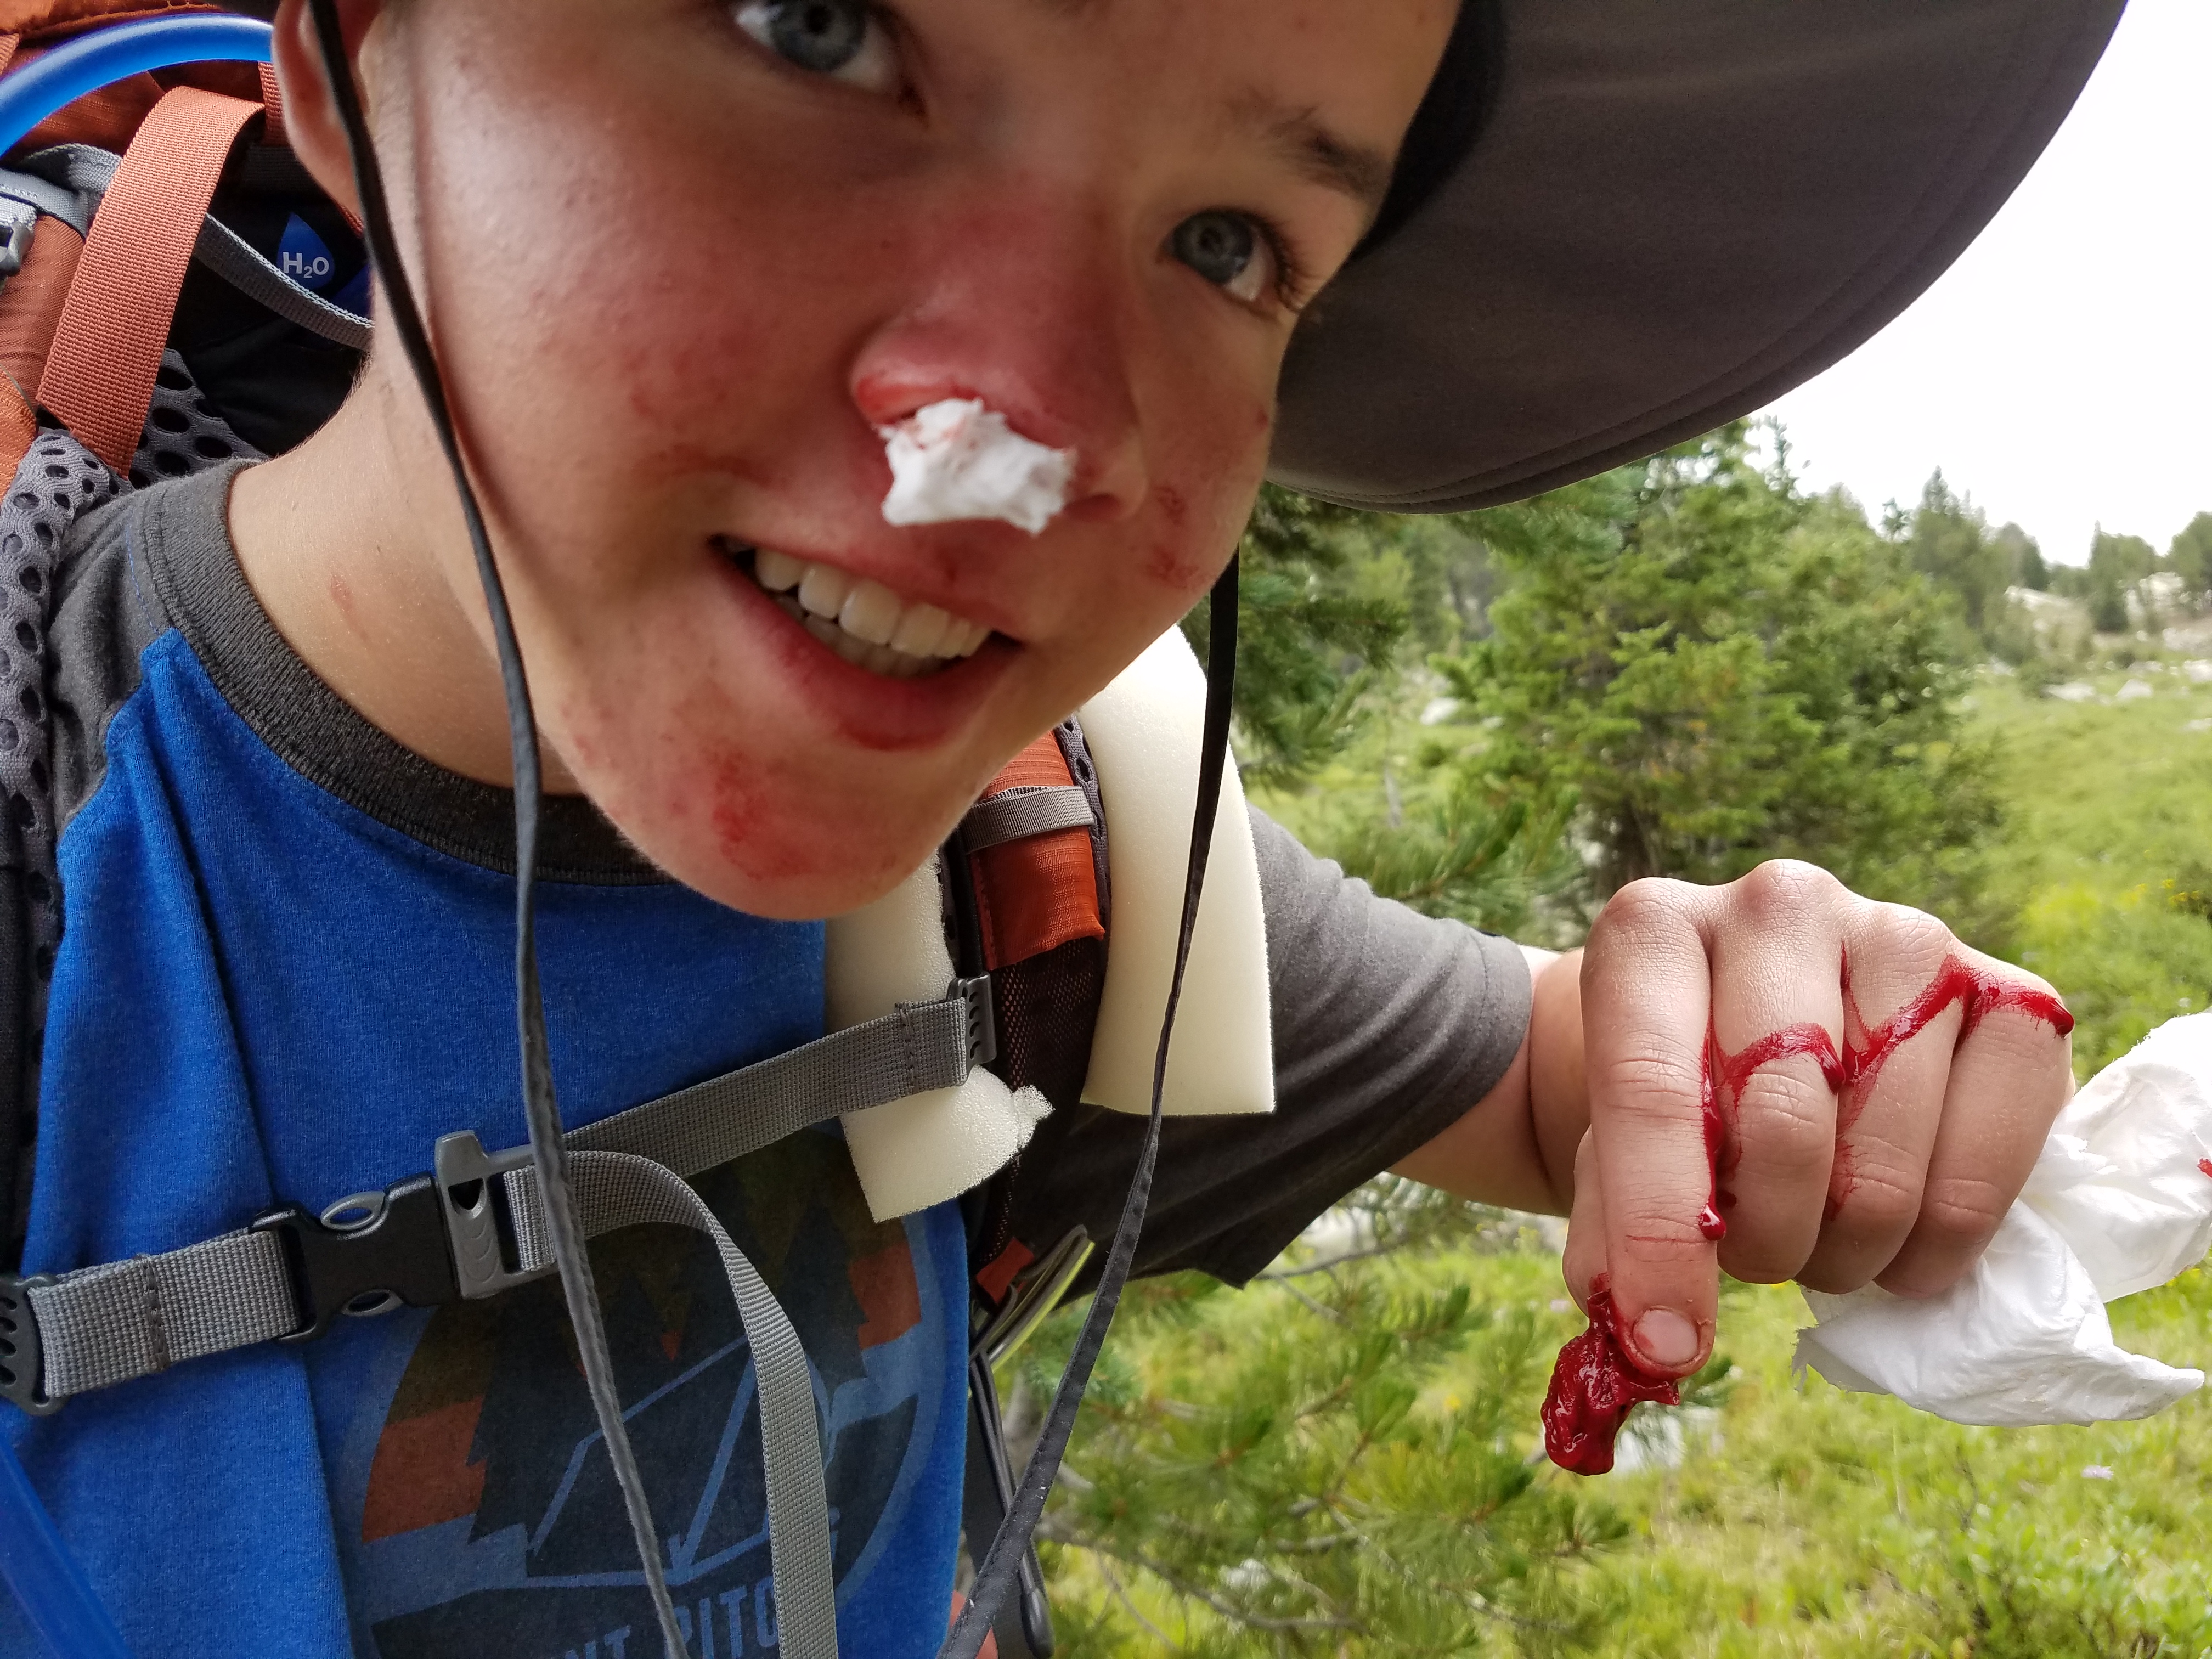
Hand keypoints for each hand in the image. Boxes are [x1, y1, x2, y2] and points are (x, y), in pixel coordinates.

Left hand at [1558, 861, 2073, 1378]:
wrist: (1765, 1031)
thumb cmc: (1681, 1092)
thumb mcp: (1611, 1145)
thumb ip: (1613, 1228)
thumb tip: (1646, 1334)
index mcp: (1655, 929)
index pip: (1650, 1087)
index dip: (1657, 1231)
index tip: (1664, 1342)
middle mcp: (1782, 904)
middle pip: (1781, 1123)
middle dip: (1764, 1242)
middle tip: (1755, 1263)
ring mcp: (1906, 936)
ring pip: (1888, 1160)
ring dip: (1850, 1250)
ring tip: (1822, 1242)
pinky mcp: (2013, 992)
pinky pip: (1999, 1151)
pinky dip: (1948, 1234)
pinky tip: (1904, 1238)